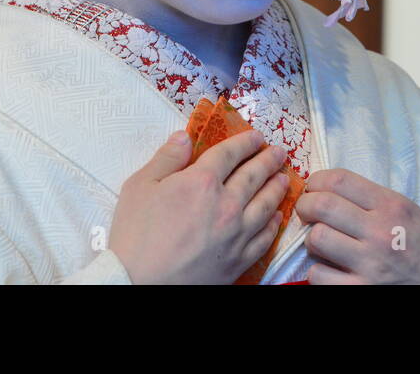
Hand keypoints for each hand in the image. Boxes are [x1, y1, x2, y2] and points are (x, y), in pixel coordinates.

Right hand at [109, 128, 290, 283]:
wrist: (140, 283)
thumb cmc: (135, 236)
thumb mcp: (140, 186)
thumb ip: (166, 158)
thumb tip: (184, 137)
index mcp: (201, 181)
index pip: (230, 154)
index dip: (245, 142)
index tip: (256, 137)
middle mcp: (225, 204)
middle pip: (254, 176)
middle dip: (268, 160)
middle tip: (279, 152)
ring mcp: (235, 233)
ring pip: (266, 204)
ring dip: (277, 188)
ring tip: (284, 178)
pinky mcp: (238, 259)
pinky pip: (264, 237)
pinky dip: (273, 224)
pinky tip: (277, 216)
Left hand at [295, 168, 419, 283]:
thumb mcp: (407, 211)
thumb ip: (371, 199)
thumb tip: (324, 188)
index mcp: (392, 206)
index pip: (340, 179)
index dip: (316, 181)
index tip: (313, 188)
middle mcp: (381, 232)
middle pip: (321, 205)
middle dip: (305, 206)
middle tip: (307, 212)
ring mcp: (371, 265)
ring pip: (315, 239)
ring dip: (311, 240)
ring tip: (322, 243)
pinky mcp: (362, 291)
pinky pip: (318, 275)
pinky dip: (318, 272)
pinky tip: (330, 269)